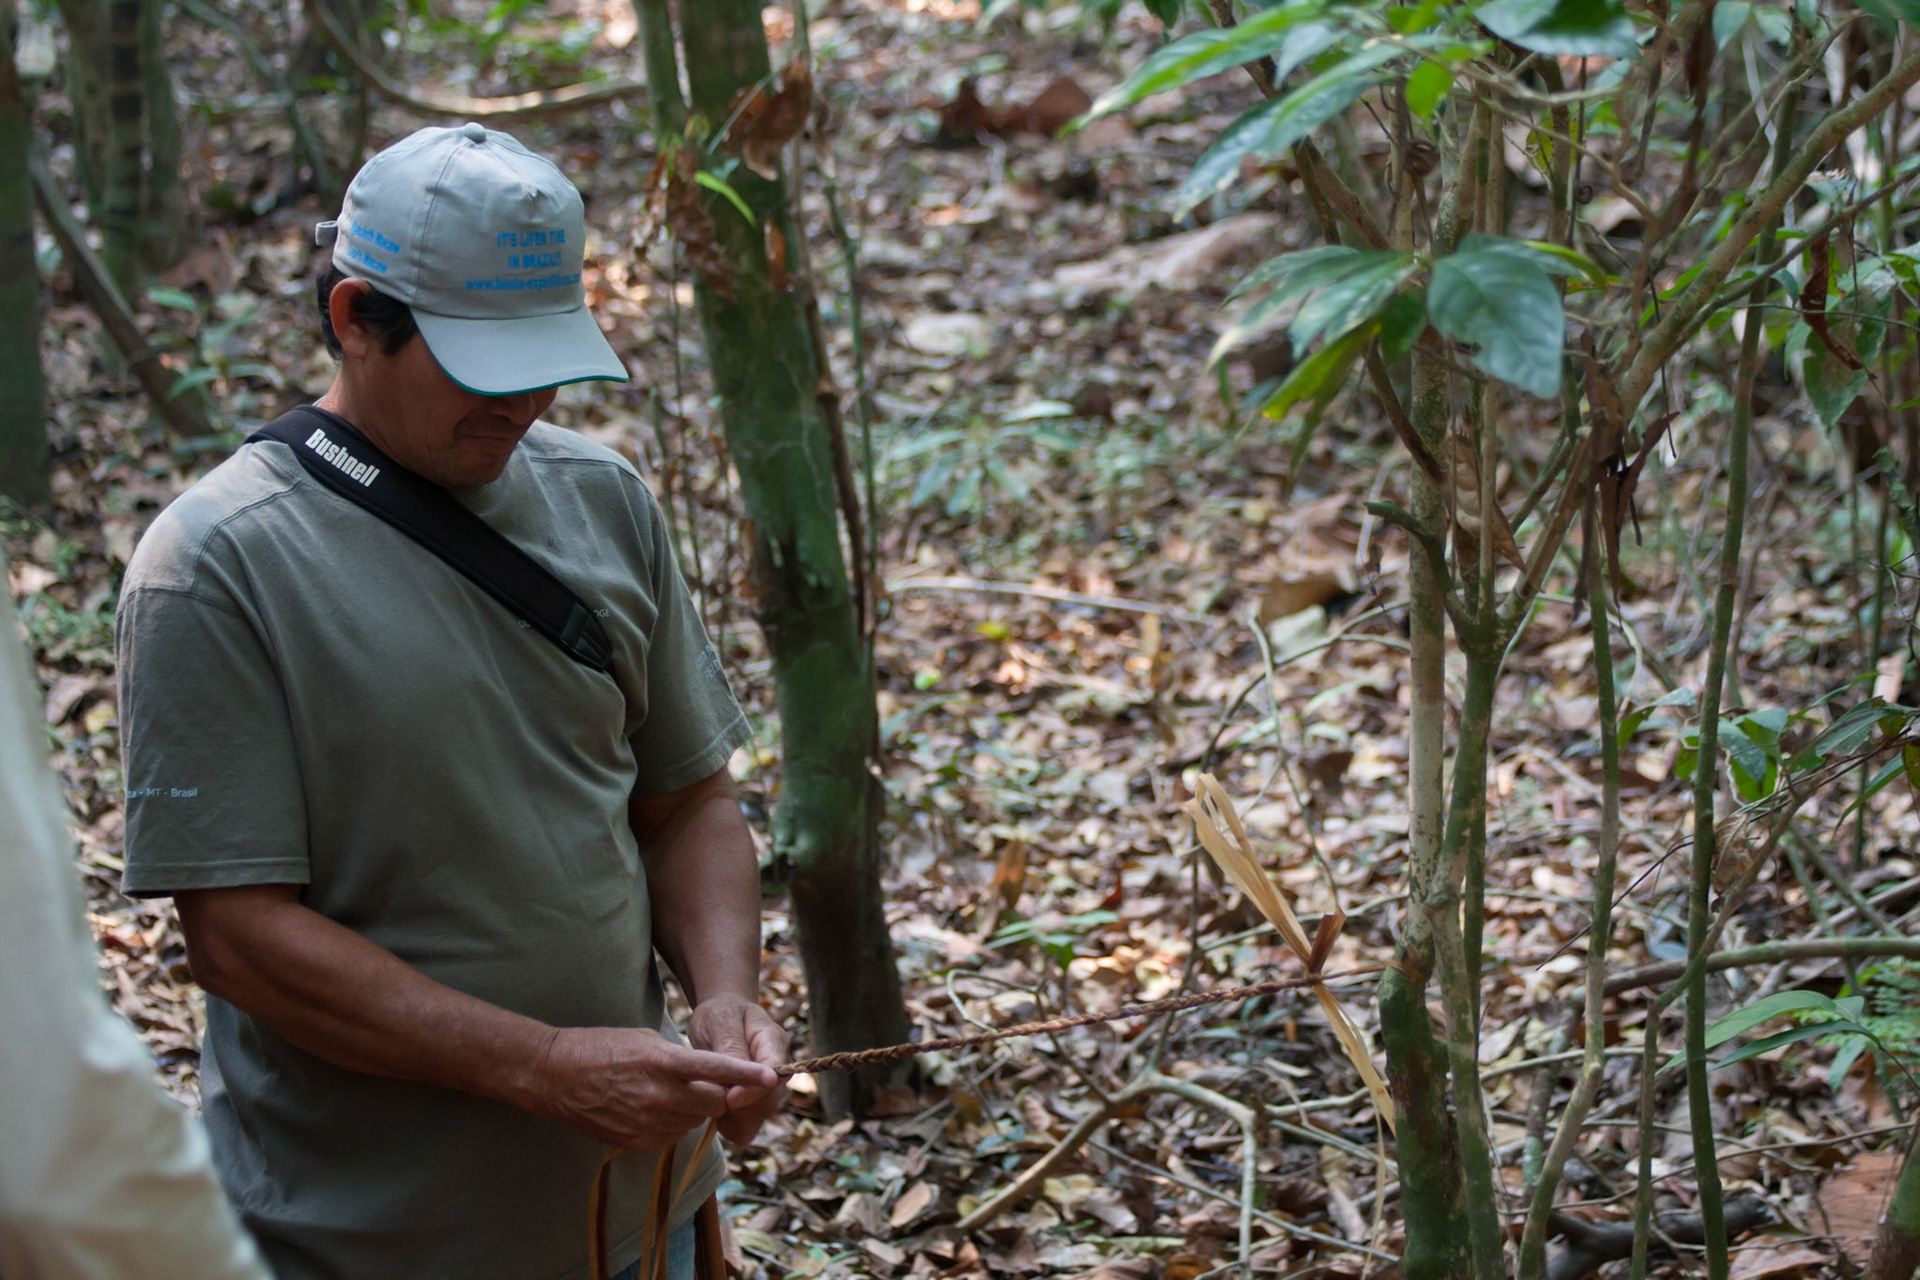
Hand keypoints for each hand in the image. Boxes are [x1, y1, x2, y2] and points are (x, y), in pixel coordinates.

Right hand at [534, 1026, 777, 1149]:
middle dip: (718, 1093)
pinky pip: (673, 1135)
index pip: (716, 1070)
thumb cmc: (602, 1048)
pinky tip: (654, 1107)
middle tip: (708, 1081)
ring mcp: (646, 1123)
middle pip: (714, 1102)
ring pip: (695, 1120)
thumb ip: (682, 1058)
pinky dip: (674, 1122)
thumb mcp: (647, 1040)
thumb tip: (713, 1071)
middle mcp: (657, 1096)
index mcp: (661, 1063)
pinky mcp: (637, 1142)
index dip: (747, 1074)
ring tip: (671, 1091)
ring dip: (695, 1108)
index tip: (771, 1076)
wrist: (556, 1076)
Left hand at [688, 994, 788, 1144]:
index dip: (755, 1090)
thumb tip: (736, 1082)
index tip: (730, 1100)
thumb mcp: (719, 1022)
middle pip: (770, 1100)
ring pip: (760, 1116)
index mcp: (773, 1040)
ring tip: (708, 1104)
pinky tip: (714, 1114)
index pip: (776, 1072)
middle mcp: (779, 1066)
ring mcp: (770, 1086)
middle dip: (741, 1108)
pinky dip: (731, 1126)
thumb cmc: (720, 1014)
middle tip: (709, 1101)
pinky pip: (750, 1126)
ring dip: (734, 1118)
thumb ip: (729, 1049)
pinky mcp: (758, 1101)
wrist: (723, 1015)